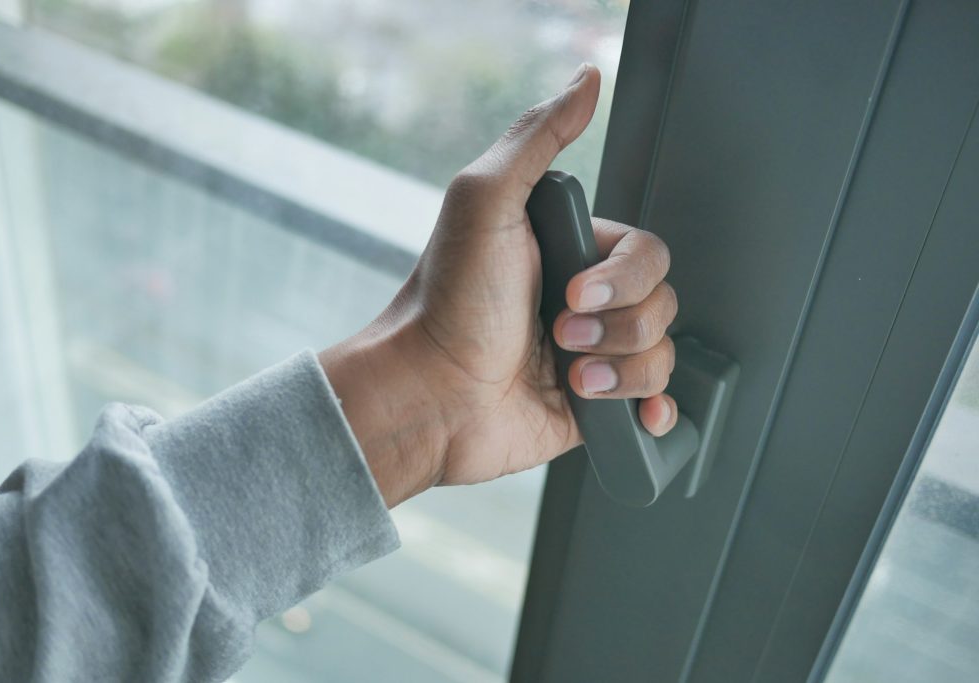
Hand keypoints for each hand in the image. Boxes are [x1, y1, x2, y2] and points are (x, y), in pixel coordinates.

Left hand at [321, 64, 677, 506]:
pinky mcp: (591, 403)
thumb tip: (586, 83)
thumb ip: (536, 139)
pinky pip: (652, 400)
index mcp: (567, 250)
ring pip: (660, 351)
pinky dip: (651, 408)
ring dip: (621, 366)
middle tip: (558, 332)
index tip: (571, 291)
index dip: (623, 276)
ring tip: (569, 373)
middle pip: (662, 300)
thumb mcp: (484, 201)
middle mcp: (583, 300)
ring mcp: (590, 352)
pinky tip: (632, 411)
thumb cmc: (446, 303)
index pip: (646, 252)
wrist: (428, 396)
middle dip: (618, 323)